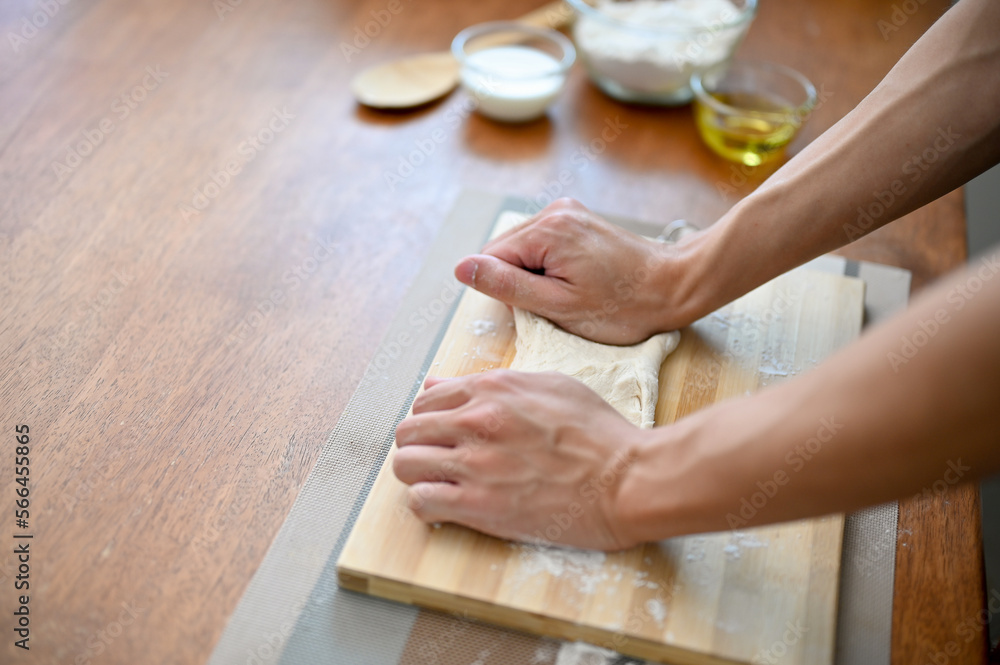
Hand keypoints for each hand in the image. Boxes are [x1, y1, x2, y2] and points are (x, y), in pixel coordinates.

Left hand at [392, 371, 646, 550]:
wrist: (626, 481)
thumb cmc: (599, 434)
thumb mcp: (551, 386)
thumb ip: (494, 382)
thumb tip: (440, 384)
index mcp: (493, 389)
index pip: (427, 398)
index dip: (433, 418)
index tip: (445, 434)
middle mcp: (476, 421)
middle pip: (408, 431)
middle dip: (419, 445)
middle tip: (440, 460)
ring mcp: (474, 464)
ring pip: (405, 464)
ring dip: (418, 474)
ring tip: (440, 483)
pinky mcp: (478, 505)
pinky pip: (420, 502)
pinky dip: (427, 505)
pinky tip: (448, 506)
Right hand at [454, 198, 692, 344]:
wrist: (674, 285)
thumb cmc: (623, 306)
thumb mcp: (559, 306)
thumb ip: (507, 285)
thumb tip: (462, 268)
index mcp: (546, 230)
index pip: (490, 260)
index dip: (507, 291)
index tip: (541, 307)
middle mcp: (554, 211)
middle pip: (505, 251)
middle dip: (521, 281)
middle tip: (558, 303)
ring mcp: (568, 212)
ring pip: (523, 249)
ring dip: (536, 275)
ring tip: (572, 292)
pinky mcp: (578, 219)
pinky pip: (544, 244)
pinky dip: (550, 266)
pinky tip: (577, 280)